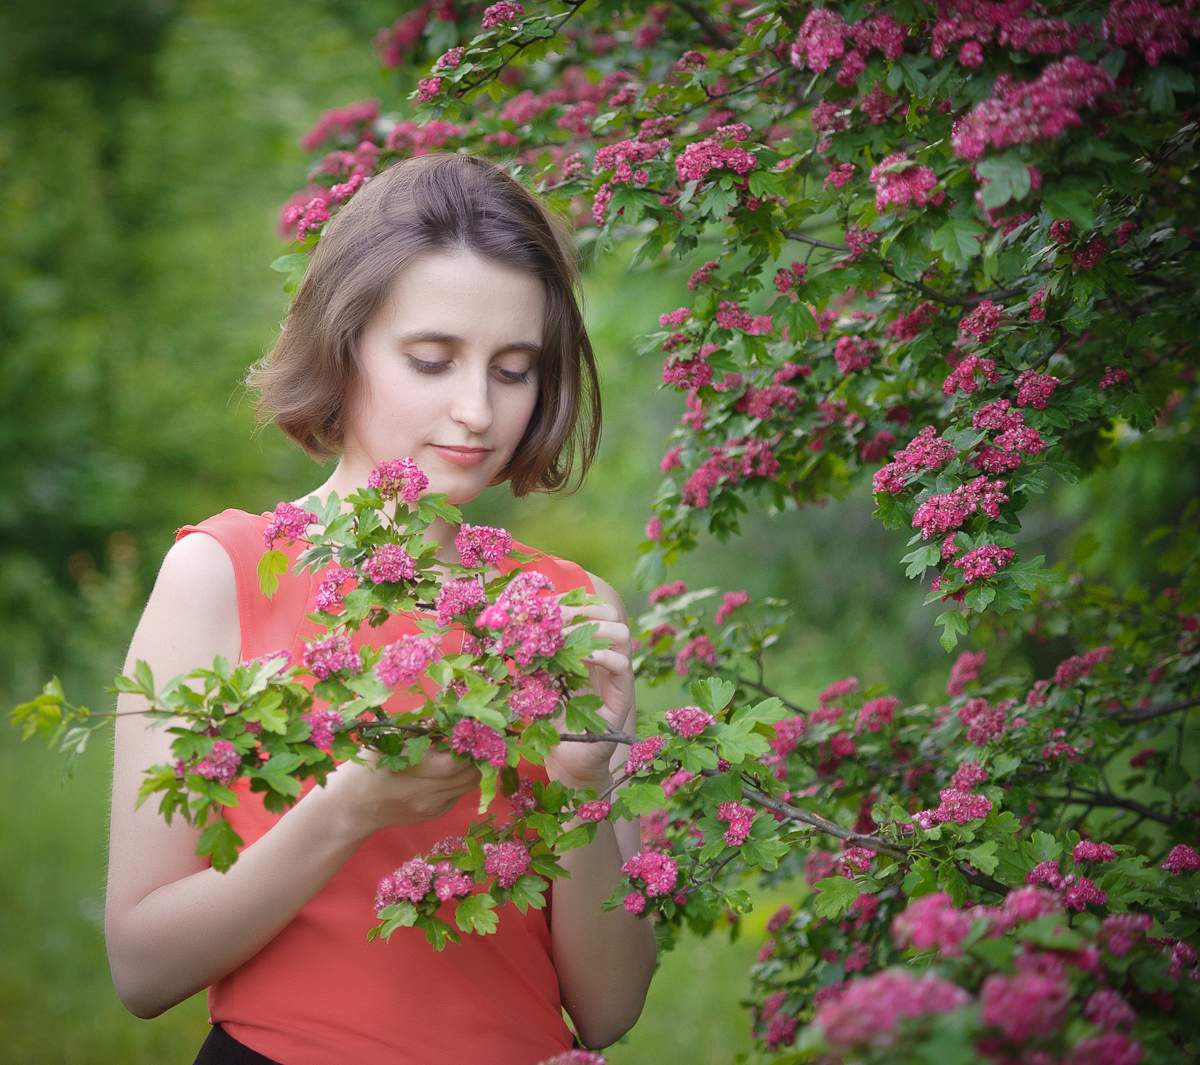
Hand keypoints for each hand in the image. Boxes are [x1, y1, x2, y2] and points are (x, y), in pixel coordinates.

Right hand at [324, 745, 481, 840]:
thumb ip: (420, 732)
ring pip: (468, 786)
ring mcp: (432, 807)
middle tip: (465, 743)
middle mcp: (429, 792)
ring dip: (468, 770)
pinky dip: (457, 783)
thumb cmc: (365, 769)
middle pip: (471, 774)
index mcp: (417, 769)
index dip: (468, 744)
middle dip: (473, 757)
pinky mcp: (433, 815)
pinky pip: (456, 796)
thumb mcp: (387, 742)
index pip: (460, 759)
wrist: (350, 808)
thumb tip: (447, 719)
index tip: (466, 731)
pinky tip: (443, 775)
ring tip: (456, 756)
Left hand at [544, 588, 634, 792]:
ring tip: (565, 634)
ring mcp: (616, 675)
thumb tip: (507, 630)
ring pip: (622, 633)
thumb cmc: (549, 721)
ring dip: (592, 627)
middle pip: (608, 613)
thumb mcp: (536, 681)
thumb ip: (532, 658)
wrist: (567, 762)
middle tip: (554, 616)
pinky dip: (603, 656)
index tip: (545, 602)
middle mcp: (604, 656)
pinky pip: (622, 665)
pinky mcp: (622, 696)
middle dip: (581, 607)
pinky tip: (581, 657)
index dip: (569, 600)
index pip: (587, 609)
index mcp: (585, 648)